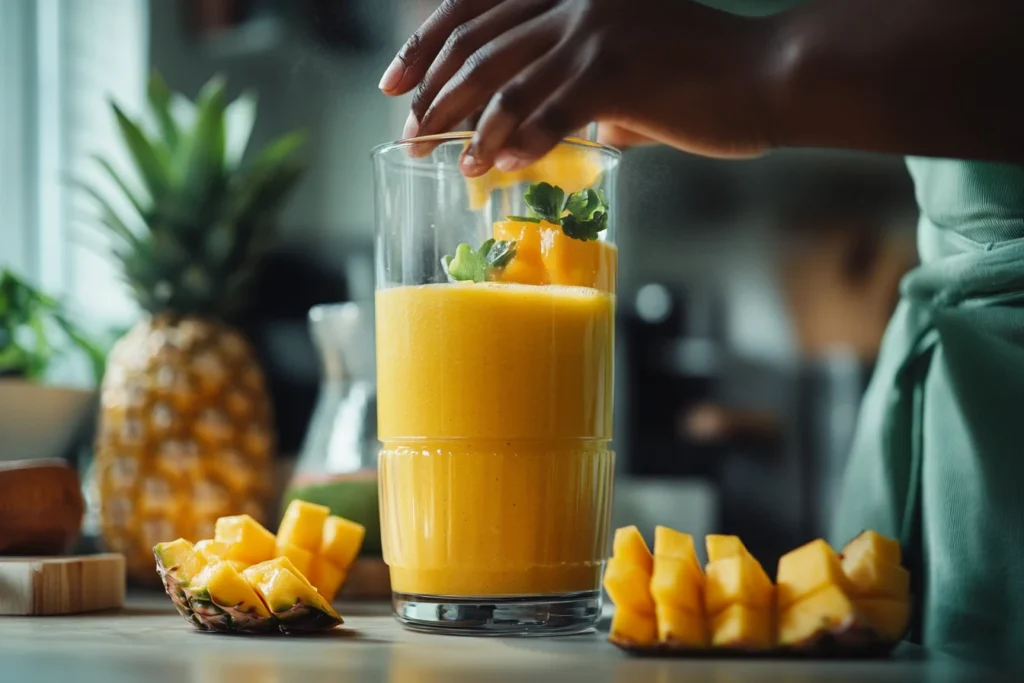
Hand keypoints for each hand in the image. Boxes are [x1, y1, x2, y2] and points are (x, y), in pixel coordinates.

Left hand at [378, 0, 773, 175]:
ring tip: (448, 162)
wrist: (767, 75)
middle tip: (409, 135)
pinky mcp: (615, 76)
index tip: (394, 83)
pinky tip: (497, 169)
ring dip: (466, 129)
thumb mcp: (630, 60)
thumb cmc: (701, 73)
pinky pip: (546, 115)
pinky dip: (516, 144)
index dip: (425, 44)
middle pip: (478, 47)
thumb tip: (554, 132)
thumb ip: (584, 87)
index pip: (474, 8)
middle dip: (434, 96)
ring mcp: (594, 32)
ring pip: (504, 83)